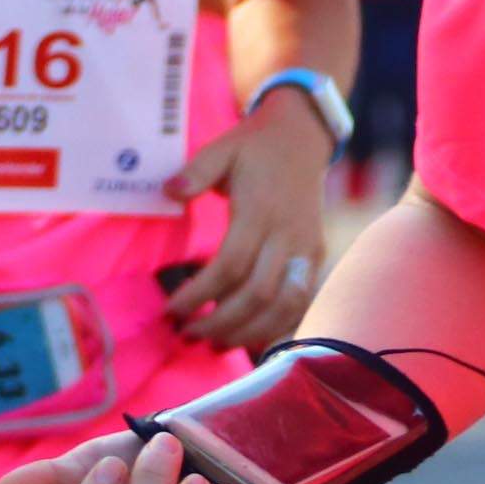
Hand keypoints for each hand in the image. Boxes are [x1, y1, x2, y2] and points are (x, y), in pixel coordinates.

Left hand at [160, 100, 331, 350]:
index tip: (171, 310)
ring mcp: (307, 249)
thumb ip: (196, 171)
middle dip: (220, 322)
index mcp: (261, 211)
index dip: (200, 294)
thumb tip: (168, 191)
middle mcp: (288, 235)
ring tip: (214, 345)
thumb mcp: (221, 149)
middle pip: (258, 294)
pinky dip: (278, 327)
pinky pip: (301, 302)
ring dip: (249, 332)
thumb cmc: (254, 148)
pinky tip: (249, 338)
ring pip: (285, 305)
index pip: (230, 265)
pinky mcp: (316, 257)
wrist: (303, 139)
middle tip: (187, 334)